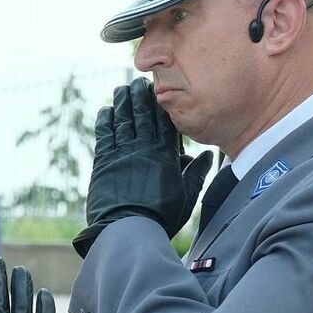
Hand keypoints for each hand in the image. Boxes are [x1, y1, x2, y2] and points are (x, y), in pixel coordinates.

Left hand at [72, 77, 213, 255]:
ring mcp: (122, 153)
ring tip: (122, 89)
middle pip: (142, 114)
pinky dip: (105, 121)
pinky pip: (104, 135)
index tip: (159, 89)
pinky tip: (106, 111)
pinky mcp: (103, 163)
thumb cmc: (161, 217)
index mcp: (165, 155)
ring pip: (122, 120)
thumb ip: (197, 174)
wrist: (129, 230)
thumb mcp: (186, 197)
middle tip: (138, 81)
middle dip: (140, 96)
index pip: (164, 121)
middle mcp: (143, 149)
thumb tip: (209, 156)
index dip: (161, 103)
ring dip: (121, 103)